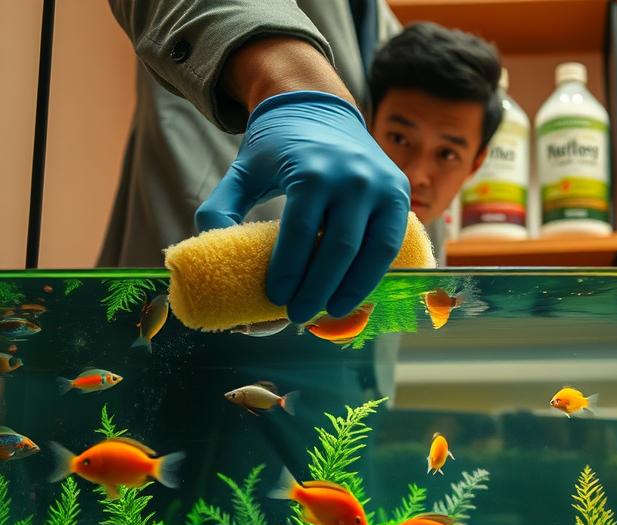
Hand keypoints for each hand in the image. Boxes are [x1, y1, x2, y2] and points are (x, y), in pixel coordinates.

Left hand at [196, 90, 409, 322]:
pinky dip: (375, 274)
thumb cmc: (278, 147)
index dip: (289, 273)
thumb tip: (208, 247)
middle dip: (319, 290)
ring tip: (330, 312)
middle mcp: (352, 177)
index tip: (277, 299)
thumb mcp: (243, 170)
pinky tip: (356, 293)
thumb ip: (220, 206)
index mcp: (311, 171)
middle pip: (338, 249)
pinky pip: (390, 244)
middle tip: (299, 315)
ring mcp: (381, 185)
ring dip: (352, 290)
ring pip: (371, 252)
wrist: (320, 107)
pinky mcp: (398, 193)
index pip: (301, 234)